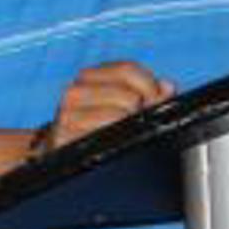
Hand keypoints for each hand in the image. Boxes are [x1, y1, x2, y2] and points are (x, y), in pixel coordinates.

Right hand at [47, 61, 175, 149]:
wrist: (60, 159)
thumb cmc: (97, 130)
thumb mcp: (122, 106)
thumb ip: (149, 93)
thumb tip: (168, 86)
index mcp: (89, 77)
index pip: (127, 69)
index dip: (149, 85)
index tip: (156, 101)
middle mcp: (74, 91)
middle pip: (127, 95)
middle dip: (143, 110)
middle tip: (145, 124)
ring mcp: (67, 114)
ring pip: (118, 115)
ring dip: (131, 128)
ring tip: (131, 136)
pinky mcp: (64, 137)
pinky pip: (104, 137)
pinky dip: (118, 141)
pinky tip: (118, 146)